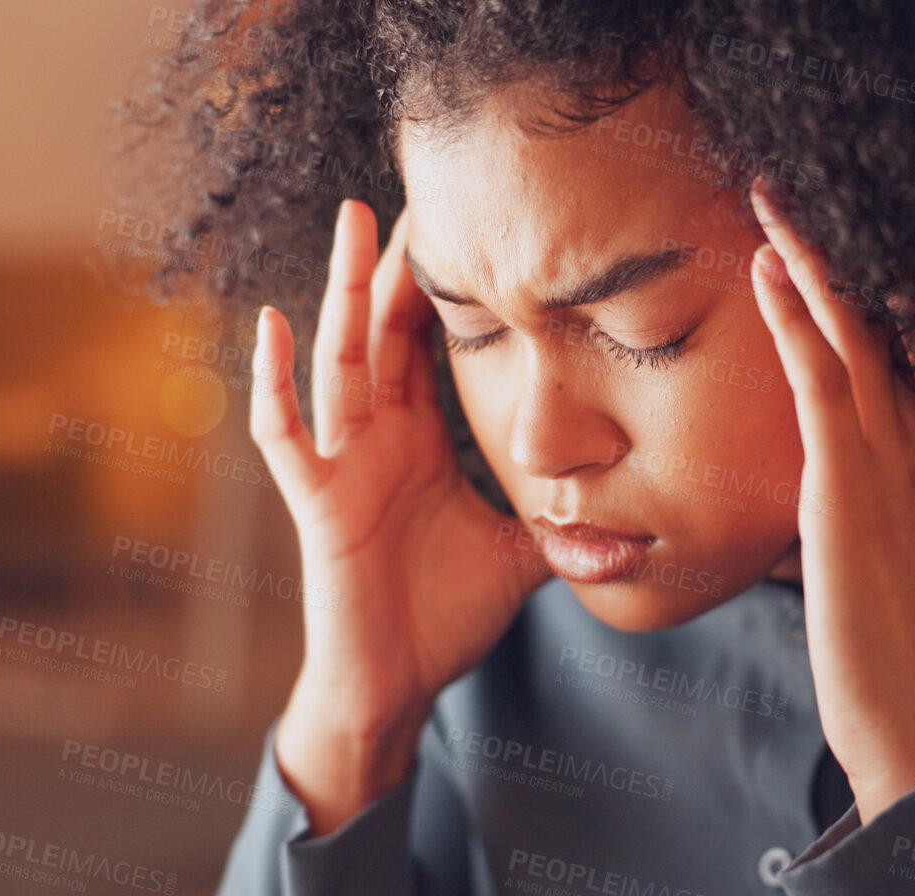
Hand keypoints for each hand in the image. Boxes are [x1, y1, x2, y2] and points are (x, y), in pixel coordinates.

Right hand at [250, 199, 552, 833]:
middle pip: (381, 333)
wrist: (394, 684)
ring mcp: (342, 464)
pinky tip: (274, 325)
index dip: (440, 290)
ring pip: (339, 360)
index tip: (466, 229)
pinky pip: (285, 432)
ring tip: (353, 222)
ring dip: (343, 290)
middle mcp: (377, 440)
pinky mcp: (316, 500)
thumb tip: (640, 531)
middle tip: (408, 192)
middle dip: (390, 265)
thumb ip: (568, 532)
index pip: (427, 347)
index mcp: (419, 442)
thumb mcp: (522, 557)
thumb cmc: (443, 618)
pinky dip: (275, 381)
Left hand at [748, 178, 914, 821]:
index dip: (875, 298)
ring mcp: (892, 462)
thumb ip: (861, 528)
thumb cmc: (892, 663)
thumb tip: (825, 515)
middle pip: (884, 329)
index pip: (907, 360)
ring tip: (773, 200)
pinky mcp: (851, 484)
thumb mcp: (880, 578)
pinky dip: (798, 315)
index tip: (838, 247)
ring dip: (813, 260)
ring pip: (855, 334)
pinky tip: (770, 267)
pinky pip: (824, 377)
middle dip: (840, 258)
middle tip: (799, 194)